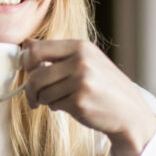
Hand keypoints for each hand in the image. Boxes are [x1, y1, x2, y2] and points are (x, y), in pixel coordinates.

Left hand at [21, 39, 155, 155]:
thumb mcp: (87, 60)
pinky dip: (57, 107)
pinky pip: (52, 105)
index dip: (27, 62)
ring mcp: (80, 81)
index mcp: (81, 46)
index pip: (37, 49)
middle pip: (35, 75)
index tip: (29, 71)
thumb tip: (26, 43)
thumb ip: (57, 52)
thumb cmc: (104, 86)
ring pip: (42, 92)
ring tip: (62, 99)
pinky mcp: (79, 101)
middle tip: (34, 97)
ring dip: (46, 100)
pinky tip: (73, 106)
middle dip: (31, 89)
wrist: (129, 112)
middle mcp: (80, 61)